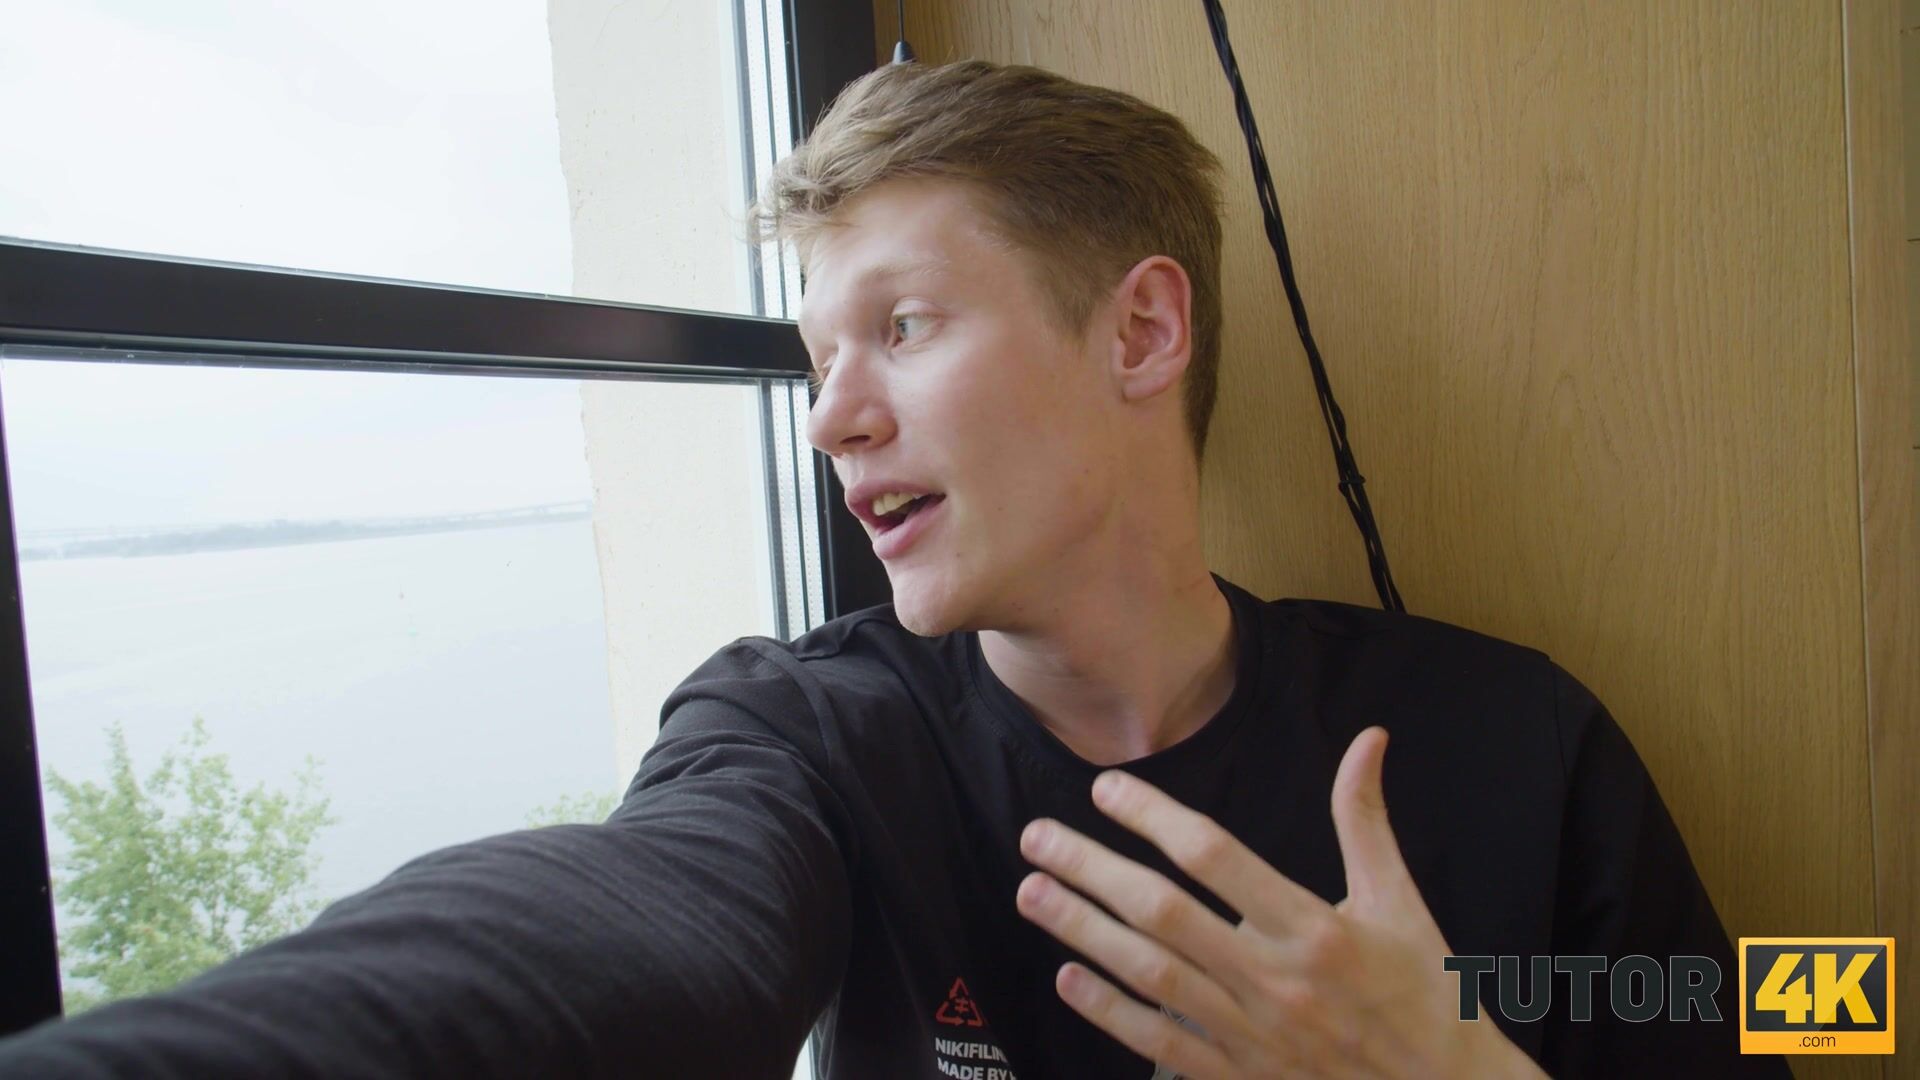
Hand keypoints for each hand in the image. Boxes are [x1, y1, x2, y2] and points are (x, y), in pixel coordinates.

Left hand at [1015, 726, 1545, 1079]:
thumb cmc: (1425, 994)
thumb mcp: (1400, 901)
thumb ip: (1365, 820)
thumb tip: (1368, 739)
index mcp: (1314, 928)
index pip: (1214, 857)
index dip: (1152, 818)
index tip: (1104, 789)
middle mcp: (1276, 980)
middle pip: (1163, 914)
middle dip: (1091, 870)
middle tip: (1036, 836)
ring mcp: (1252, 1035)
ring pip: (1150, 976)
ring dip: (1082, 931)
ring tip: (1032, 892)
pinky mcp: (1240, 1077)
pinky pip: (1162, 1044)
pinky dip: (1110, 1011)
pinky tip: (1067, 977)